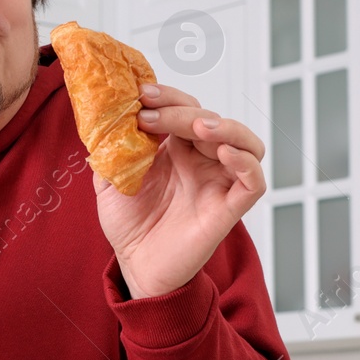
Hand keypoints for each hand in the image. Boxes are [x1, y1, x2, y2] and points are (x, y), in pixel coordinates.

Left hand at [94, 83, 266, 298]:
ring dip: (225, 126)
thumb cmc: (128, 225)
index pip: (185, 108)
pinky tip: (223, 153)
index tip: (141, 93)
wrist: (135, 266)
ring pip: (246, 142)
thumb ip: (110, 149)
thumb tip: (106, 115)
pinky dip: (245, 162)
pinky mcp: (230, 208)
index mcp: (178, 149)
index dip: (168, 96)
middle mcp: (202, 161)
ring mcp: (218, 182)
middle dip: (181, 110)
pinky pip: (253, 181)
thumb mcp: (108, 179)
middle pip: (210, 119)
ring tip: (197, 126)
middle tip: (149, 116)